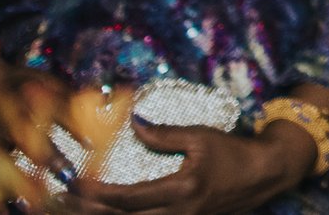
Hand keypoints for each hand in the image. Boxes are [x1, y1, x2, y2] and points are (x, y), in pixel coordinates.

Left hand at [66, 122, 316, 214]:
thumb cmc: (234, 152)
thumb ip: (164, 134)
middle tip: (64, 200)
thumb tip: (133, 123)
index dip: (96, 193)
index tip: (75, 182)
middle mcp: (178, 214)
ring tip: (78, 209)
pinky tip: (112, 213)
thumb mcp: (200, 136)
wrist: (265, 173)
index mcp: (181, 190)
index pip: (127, 198)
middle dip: (89, 211)